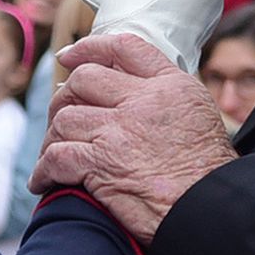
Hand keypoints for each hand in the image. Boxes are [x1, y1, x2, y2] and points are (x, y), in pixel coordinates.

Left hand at [32, 34, 236, 242]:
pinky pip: (57, 157)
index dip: (90, 47)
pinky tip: (44, 180)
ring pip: (65, 118)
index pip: (124, 47)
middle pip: (84, 79)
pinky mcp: (102, 165)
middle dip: (64, 96)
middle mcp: (143, 101)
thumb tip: (137, 91)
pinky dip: (44, 170)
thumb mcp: (200, 114)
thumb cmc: (209, 171)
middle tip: (60, 114)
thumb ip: (167, 96)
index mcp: (170, 85)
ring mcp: (120, 131)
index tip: (69, 56)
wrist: (211, 207)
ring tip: (53, 152)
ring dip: (52, 137)